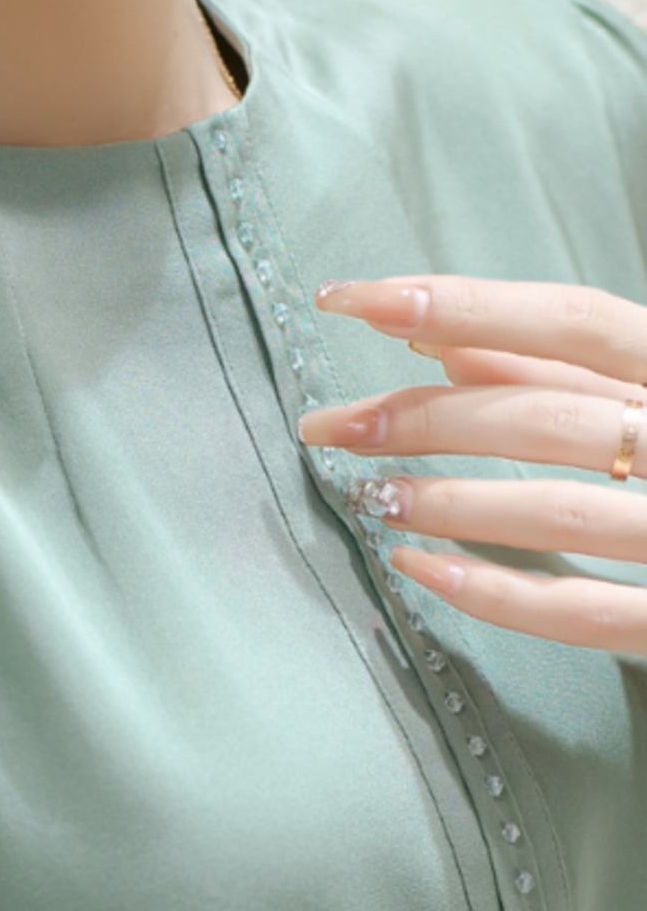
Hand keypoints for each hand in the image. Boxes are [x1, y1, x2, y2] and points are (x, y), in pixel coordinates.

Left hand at [297, 275, 646, 654]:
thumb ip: (565, 370)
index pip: (571, 318)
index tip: (351, 298)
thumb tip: (442, 341)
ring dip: (448, 501)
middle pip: (544, 417)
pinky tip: (416, 572)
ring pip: (558, 512)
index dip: (457, 301)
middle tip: (328, 427)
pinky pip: (582, 612)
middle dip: (420, 418)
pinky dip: (491, 591)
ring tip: (368, 495)